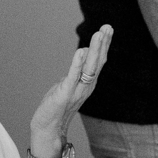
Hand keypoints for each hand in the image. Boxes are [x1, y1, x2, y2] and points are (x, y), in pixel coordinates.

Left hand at [30, 25, 113, 147]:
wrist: (48, 130)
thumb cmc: (57, 107)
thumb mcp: (70, 85)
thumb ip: (78, 72)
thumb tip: (83, 53)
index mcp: (88, 83)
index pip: (99, 61)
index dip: (104, 45)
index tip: (108, 29)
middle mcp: (86, 86)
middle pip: (98, 62)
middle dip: (103, 44)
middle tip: (108, 27)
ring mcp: (77, 90)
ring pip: (89, 68)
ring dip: (95, 51)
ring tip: (99, 34)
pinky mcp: (65, 94)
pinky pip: (73, 77)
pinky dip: (77, 64)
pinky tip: (81, 51)